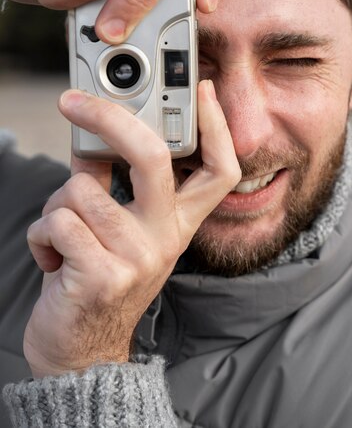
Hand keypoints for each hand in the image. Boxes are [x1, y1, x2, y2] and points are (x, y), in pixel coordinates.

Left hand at [23, 80, 240, 377]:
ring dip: (56, 208)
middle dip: (111, 120)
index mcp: (177, 223)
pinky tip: (54, 261)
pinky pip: (57, 223)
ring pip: (80, 189)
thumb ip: (111, 184)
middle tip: (74, 103)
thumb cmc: (99, 280)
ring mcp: (137, 257)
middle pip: (153, 157)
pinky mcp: (102, 276)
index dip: (216, 127)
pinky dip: (42, 236)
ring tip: (64, 239)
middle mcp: (165, 237)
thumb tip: (90, 139)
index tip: (203, 90)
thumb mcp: (120, 231)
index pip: (219, 171)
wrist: (82, 352)